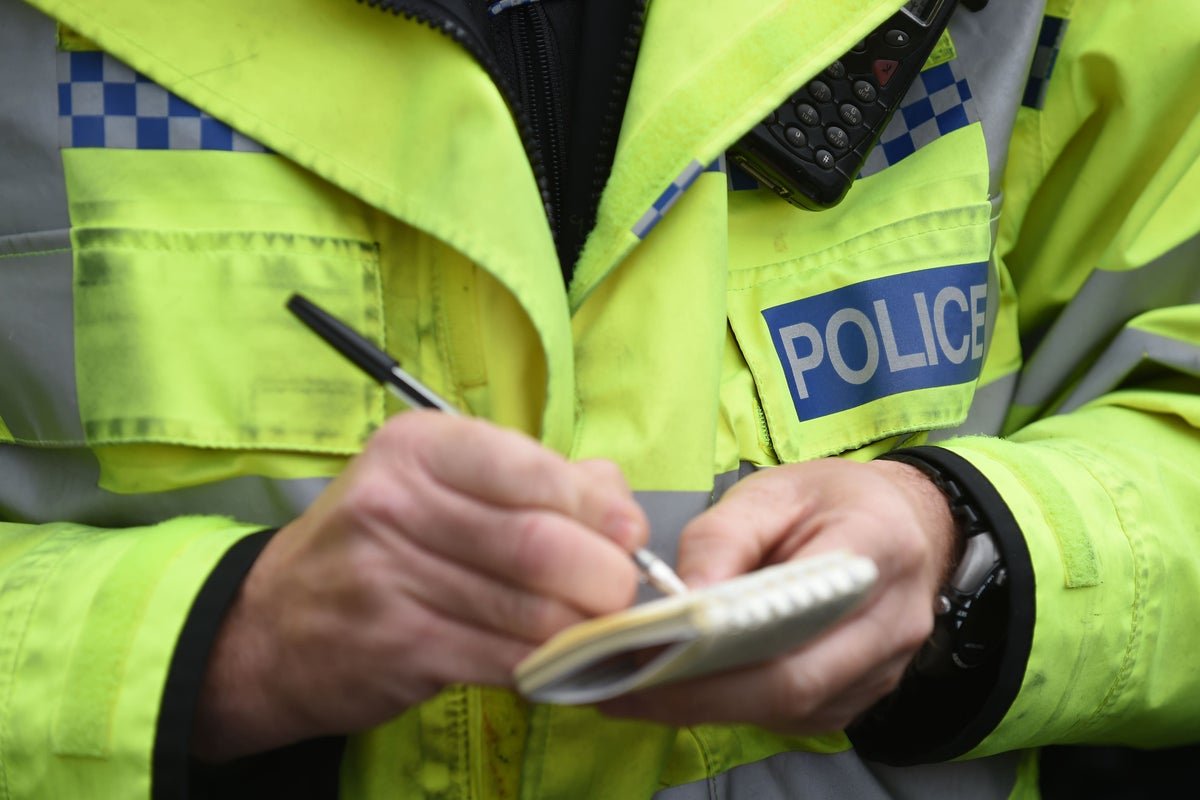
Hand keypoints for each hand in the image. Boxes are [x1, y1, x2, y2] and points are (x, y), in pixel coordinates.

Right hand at [192, 411, 647, 760]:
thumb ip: (534, 479)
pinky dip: (545, 664)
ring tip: (593, 627)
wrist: (271, 627)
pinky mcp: (397, 647)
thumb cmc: (378, 545)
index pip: (530, 467)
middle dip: (602, 575)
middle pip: (538, 543)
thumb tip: (619, 503)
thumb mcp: (438, 486)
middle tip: (618, 591)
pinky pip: (503, 658)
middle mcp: (394, 503)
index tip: (628, 532)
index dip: (596, 506)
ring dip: (581, 627)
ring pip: (528, 609)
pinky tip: (551, 658)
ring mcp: (389, 578)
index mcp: (417, 448)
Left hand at [598, 457, 955, 733]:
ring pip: (789, 709)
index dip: (721, 644)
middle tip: (622, 685)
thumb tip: (680, 599)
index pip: (798, 612)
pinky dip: (734, 706)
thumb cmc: (833, 500)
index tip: (650, 647)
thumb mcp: (773, 490)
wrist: (904, 523)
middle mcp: (890, 619)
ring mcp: (883, 669)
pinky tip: (687, 686)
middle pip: (791, 682)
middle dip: (699, 692)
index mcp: (875, 547)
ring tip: (637, 685)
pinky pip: (794, 715)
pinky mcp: (861, 696)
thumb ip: (721, 537)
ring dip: (709, 704)